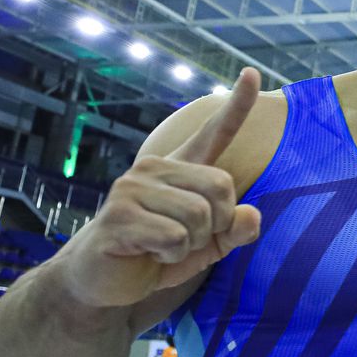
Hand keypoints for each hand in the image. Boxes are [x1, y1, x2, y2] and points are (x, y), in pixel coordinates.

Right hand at [61, 68, 263, 306]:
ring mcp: (132, 188)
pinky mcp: (119, 216)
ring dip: (191, 245)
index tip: (251, 74)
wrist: (103, 282)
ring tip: (164, 249)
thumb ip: (234, 230)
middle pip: (222, 186)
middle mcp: (154, 168)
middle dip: (217, 225)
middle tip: (187, 240)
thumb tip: (252, 215)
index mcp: (179, 169)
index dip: (236, 106)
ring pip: (200, 216)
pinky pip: (175, 238)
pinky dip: (172, 257)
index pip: (214, 133)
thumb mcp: (206, 247)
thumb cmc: (156, 257)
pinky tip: (149, 255)